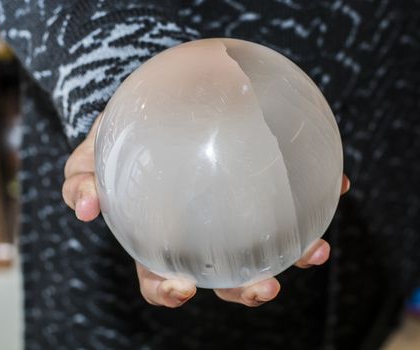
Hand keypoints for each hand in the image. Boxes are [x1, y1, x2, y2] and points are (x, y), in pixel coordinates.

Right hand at [63, 114, 349, 307]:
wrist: (156, 111)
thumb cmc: (122, 141)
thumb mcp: (93, 154)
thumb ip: (82, 179)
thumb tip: (85, 208)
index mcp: (161, 236)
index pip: (161, 277)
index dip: (171, 292)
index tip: (185, 291)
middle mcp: (202, 235)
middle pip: (224, 277)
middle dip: (247, 289)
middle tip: (268, 285)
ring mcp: (235, 215)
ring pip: (266, 248)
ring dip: (295, 255)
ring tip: (316, 251)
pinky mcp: (262, 190)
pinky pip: (291, 199)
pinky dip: (316, 198)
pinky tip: (336, 186)